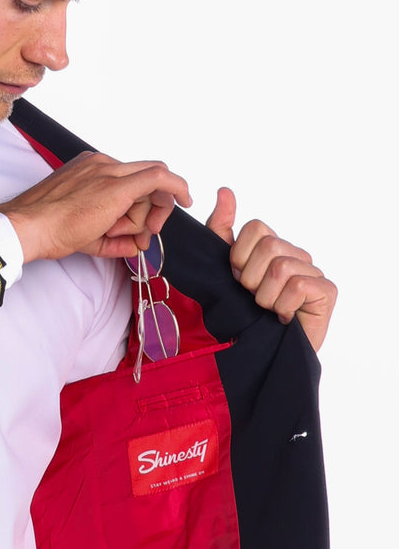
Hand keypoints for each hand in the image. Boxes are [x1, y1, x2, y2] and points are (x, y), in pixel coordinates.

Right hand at [0, 152, 190, 263]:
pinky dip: (177, 188)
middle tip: (146, 234)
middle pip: (145, 180)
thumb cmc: (47, 229)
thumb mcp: (87, 233)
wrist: (30, 227)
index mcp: (91, 169)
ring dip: (143, 218)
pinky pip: (159, 179)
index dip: (144, 204)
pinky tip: (188, 199)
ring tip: (114, 233)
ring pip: (149, 188)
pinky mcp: (117, 185)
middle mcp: (102, 164)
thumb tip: (137, 246)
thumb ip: (115, 238)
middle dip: (153, 209)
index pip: (131, 179)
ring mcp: (109, 171)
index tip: (142, 226)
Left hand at [206, 187, 336, 351]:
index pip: (255, 228)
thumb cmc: (244, 316)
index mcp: (272, 247)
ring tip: (268, 311)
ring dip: (265, 298)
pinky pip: (298, 285)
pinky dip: (283, 306)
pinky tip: (284, 318)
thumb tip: (224, 192)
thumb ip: (220, 232)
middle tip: (253, 299)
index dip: (239, 258)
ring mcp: (313, 270)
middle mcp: (295, 254)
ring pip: (280, 269)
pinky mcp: (326, 290)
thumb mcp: (222, 272)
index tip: (238, 281)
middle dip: (250, 281)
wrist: (262, 356)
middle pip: (268, 247)